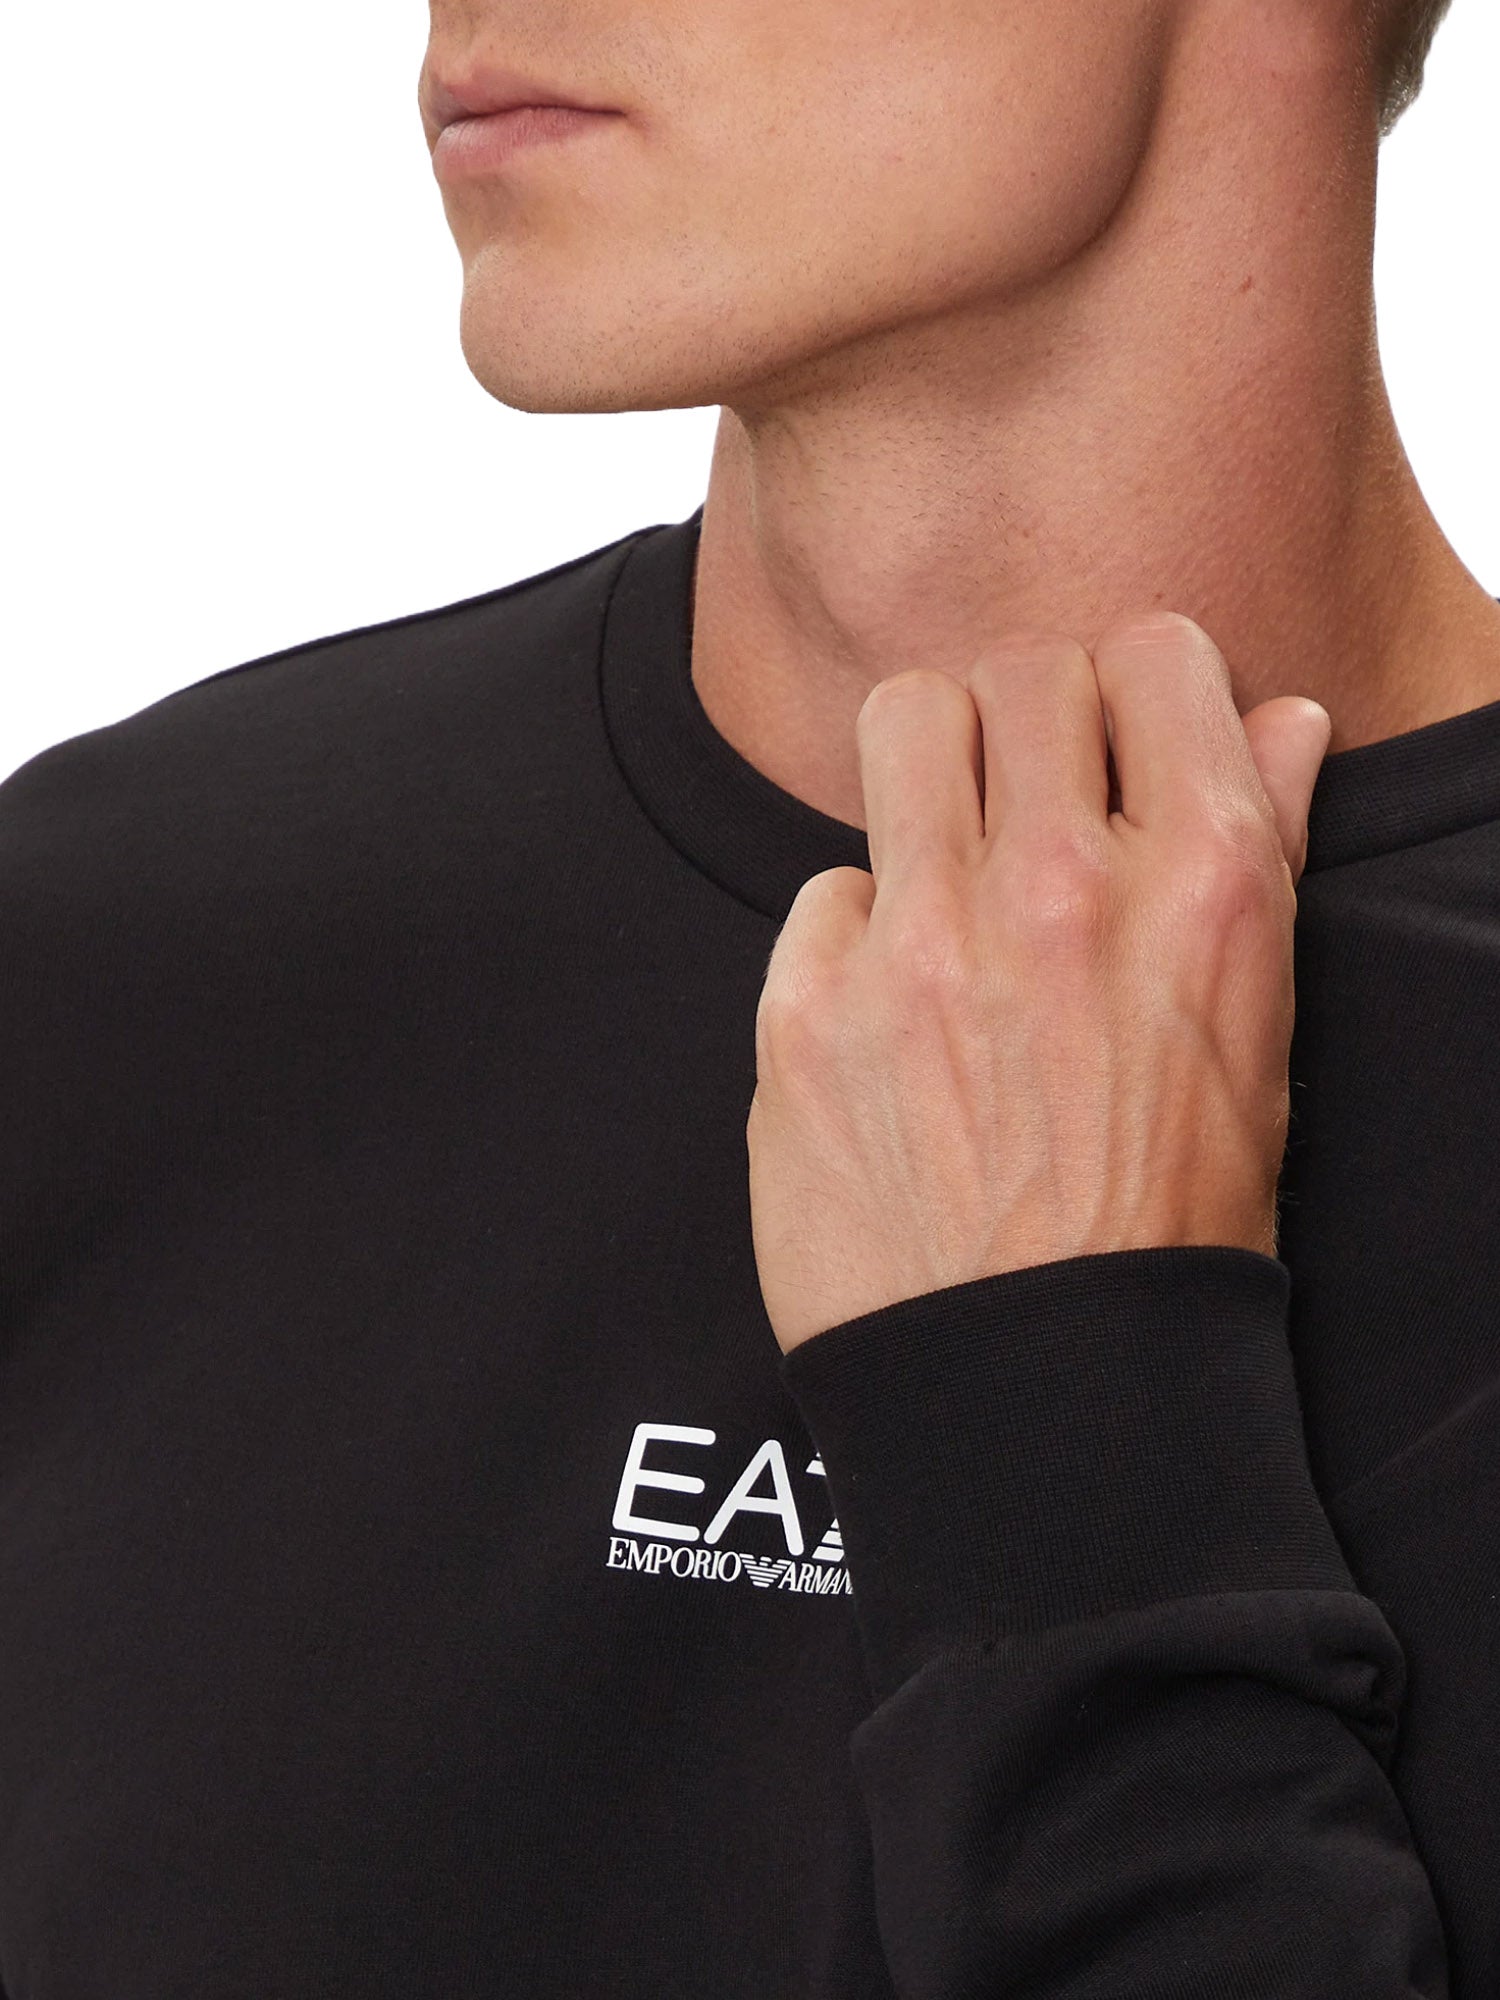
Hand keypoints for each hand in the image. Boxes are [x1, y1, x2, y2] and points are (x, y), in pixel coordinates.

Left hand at [747, 613, 1331, 1355]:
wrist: (1046, 1389)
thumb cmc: (1169, 1222)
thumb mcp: (1261, 1035)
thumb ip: (1265, 849)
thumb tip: (1279, 719)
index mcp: (1201, 887)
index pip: (1154, 653)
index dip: (1135, 686)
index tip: (1119, 734)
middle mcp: (1060, 892)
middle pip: (1020, 671)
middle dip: (1028, 723)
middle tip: (1028, 803)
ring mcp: (921, 947)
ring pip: (904, 723)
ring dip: (929, 775)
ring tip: (948, 868)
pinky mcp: (807, 1013)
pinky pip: (822, 888)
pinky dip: (857, 933)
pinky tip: (893, 1014)